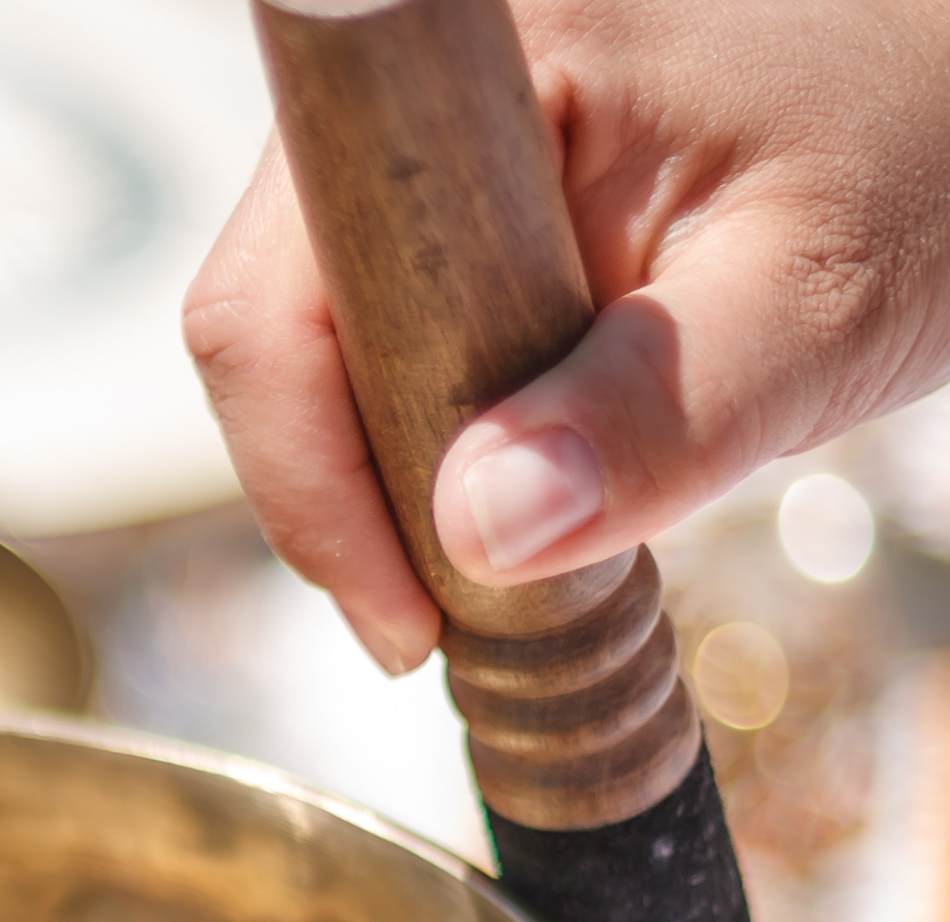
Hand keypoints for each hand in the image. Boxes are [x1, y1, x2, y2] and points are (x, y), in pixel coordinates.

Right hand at [183, 0, 949, 674]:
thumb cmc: (936, 145)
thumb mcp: (814, 311)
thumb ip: (652, 419)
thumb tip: (478, 531)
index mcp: (486, 68)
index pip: (277, 305)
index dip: (311, 478)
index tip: (409, 616)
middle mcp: (423, 80)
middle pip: (274, 326)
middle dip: (358, 483)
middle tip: (465, 603)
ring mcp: (427, 130)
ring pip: (316, 337)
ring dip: (398, 459)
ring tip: (532, 525)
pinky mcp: (447, 180)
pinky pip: (373, 319)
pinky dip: (434, 416)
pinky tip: (533, 452)